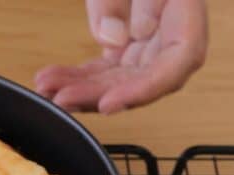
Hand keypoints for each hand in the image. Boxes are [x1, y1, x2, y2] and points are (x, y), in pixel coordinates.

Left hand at [34, 0, 207, 113]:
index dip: (143, 90)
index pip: (178, 62)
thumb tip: (111, 39)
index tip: (108, 103)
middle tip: (60, 98)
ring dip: (81, 89)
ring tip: (46, 89)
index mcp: (187, 11)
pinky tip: (50, 80)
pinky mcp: (128, 45)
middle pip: (141, 79)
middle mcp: (172, 34)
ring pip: (119, 79)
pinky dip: (78, 76)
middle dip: (97, 94)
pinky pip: (106, 69)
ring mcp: (150, 42)